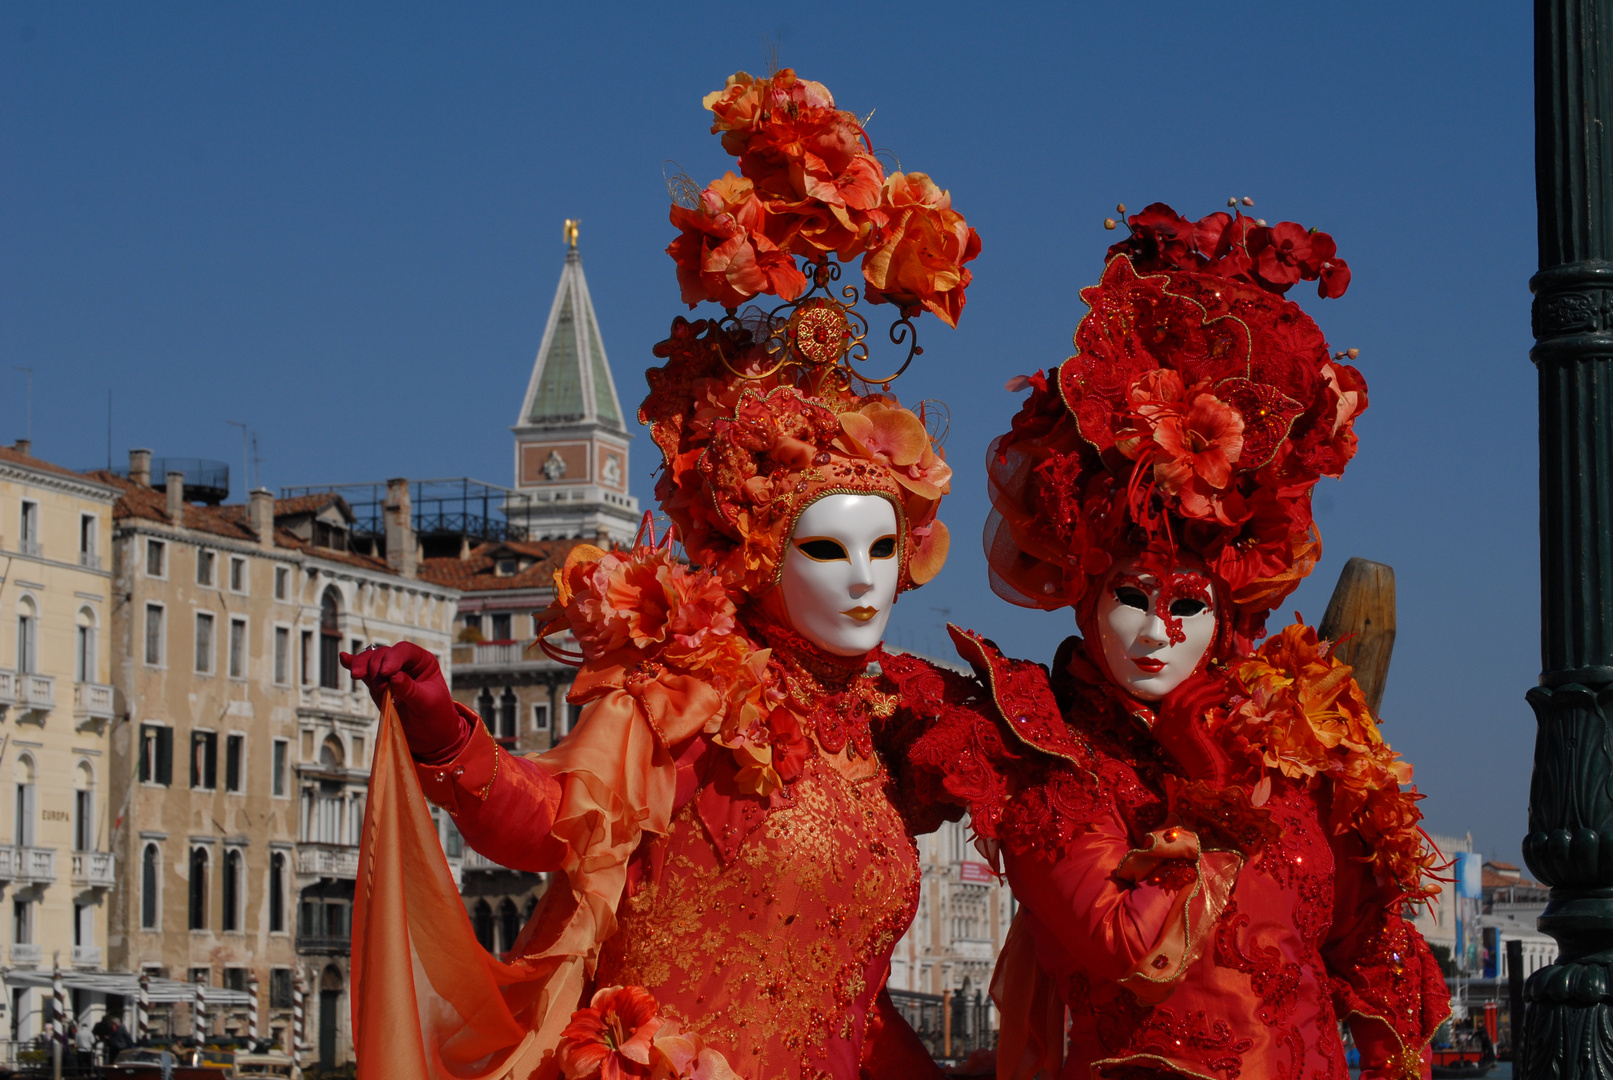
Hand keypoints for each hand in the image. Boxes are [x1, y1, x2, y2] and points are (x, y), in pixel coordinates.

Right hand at [340, 642, 466, 760]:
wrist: (430, 737)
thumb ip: (409, 689)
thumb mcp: (427, 703)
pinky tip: (344, 658)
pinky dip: (354, 665)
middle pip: (384, 654)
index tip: (385, 674)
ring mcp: (390, 674)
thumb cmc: (435, 717)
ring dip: (363, 666)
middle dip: (375, 665)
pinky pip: (366, 674)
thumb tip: (392, 677)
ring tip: (357, 676)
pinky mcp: (379, 686)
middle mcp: (406, 664)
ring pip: (372, 661)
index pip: (404, 651)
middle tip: (377, 686)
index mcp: (423, 662)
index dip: (392, 658)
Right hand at [1151, 674, 1233, 785]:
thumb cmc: (1205, 760)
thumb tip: (1200, 701)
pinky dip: (1210, 698)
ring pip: (1187, 698)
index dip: (1181, 688)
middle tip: (1206, 674)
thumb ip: (1191, 720)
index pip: (1167, 701)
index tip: (1195, 679)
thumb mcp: (1193, 735)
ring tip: (1218, 683)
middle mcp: (1163, 727)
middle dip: (1191, 683)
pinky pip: (1198, 704)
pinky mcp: (1187, 726)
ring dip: (1204, 688)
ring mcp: (1173, 726)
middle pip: (1174, 695)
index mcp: (1161, 730)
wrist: (1209, 778)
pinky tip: (1221, 696)